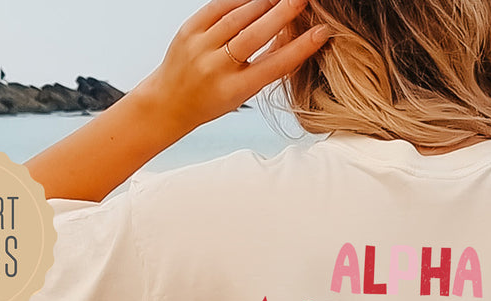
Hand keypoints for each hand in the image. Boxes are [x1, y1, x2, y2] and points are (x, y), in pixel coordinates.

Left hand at [134, 0, 327, 135]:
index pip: (274, 66)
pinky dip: (240, 0)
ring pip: (238, 17)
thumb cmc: (213, 99)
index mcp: (235, 89)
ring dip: (264, 3)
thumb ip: (264, 68)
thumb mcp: (242, 93)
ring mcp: (200, 46)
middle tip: (301, 0)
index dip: (300, 48)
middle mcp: (217, 68)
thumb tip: (292, 39)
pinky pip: (218, 7)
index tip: (320, 33)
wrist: (170, 101)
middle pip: (255, 35)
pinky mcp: (188, 29)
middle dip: (282, 14)